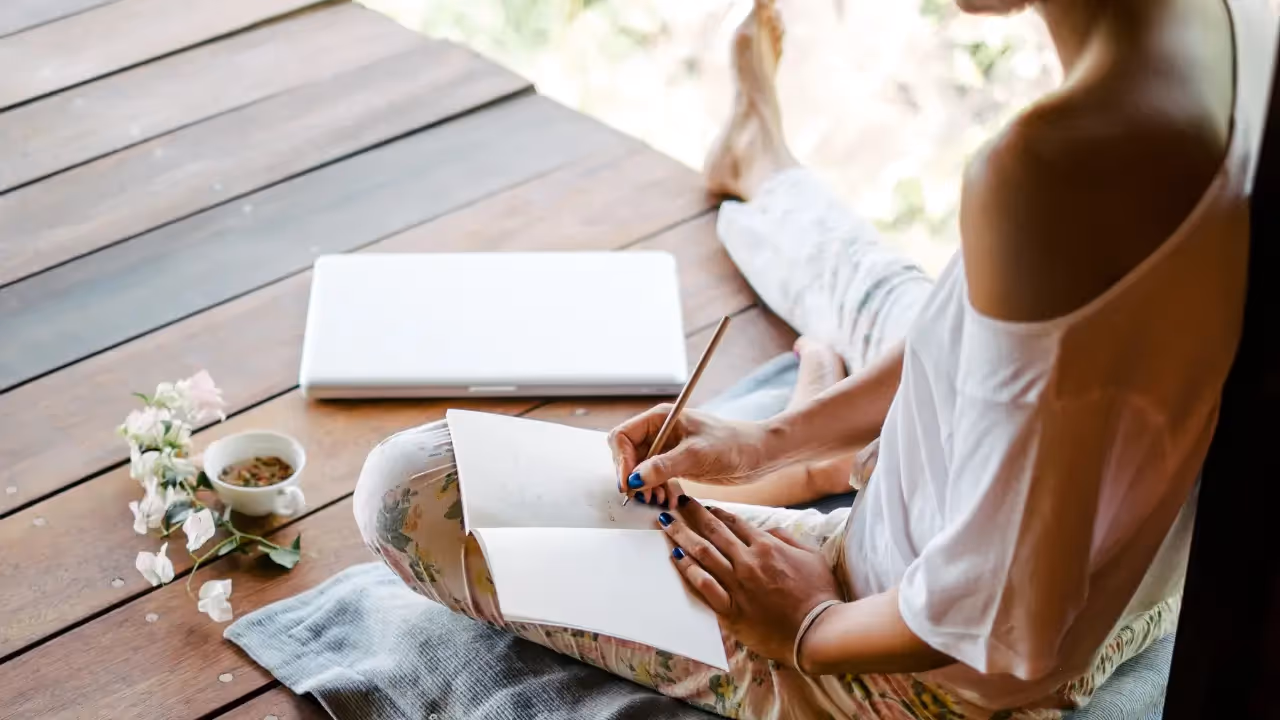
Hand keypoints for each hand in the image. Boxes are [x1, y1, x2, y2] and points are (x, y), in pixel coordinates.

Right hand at [608, 405, 775, 504]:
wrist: (759, 454)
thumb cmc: (733, 443)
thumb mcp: (696, 454)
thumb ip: (663, 466)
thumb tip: (634, 479)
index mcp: (660, 418)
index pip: (622, 436)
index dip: (621, 461)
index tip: (629, 483)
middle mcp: (660, 432)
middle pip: (628, 455)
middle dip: (633, 478)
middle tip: (644, 496)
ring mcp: (667, 449)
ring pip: (641, 470)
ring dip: (646, 488)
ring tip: (658, 501)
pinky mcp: (677, 464)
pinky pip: (656, 479)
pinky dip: (658, 491)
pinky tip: (669, 500)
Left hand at [657, 497, 842, 664]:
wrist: (818, 631)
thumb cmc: (819, 595)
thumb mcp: (812, 557)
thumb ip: (788, 538)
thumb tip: (768, 529)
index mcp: (767, 547)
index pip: (734, 523)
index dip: (715, 512)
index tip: (702, 506)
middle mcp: (747, 562)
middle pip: (713, 532)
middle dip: (692, 515)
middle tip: (676, 503)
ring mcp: (737, 586)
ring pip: (703, 555)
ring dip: (682, 536)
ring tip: (666, 525)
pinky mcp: (731, 610)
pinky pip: (704, 587)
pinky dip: (689, 571)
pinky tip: (675, 559)